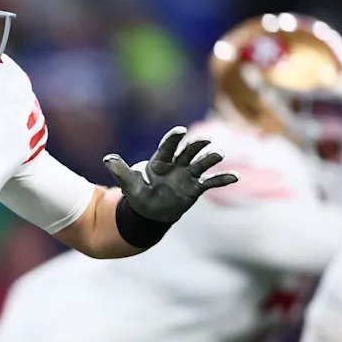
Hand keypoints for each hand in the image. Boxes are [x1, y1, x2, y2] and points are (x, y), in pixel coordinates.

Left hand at [104, 126, 237, 223]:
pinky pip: (211, 182)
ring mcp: (188, 175)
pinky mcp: (196, 188)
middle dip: (196, 146)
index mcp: (160, 161)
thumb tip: (107, 159)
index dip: (174, 139)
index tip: (180, 131)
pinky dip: (222, 179)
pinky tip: (235, 177)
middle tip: (204, 140)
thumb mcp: (129, 184)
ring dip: (211, 159)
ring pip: (201, 164)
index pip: (168, 147)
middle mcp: (176, 165)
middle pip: (188, 152)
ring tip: (220, 154)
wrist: (150, 211)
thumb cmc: (139, 195)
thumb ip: (120, 171)